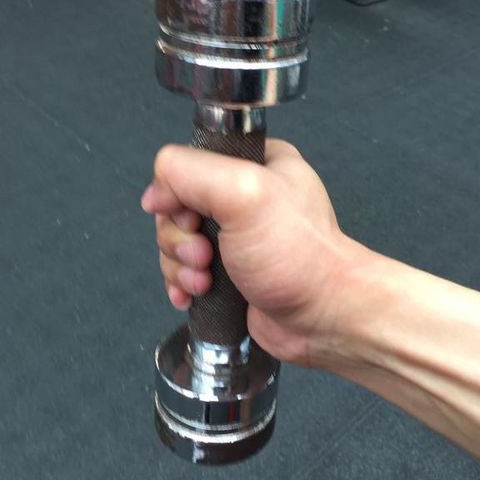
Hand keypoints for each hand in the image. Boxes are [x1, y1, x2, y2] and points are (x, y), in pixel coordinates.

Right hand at [141, 139, 361, 366]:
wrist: (323, 317)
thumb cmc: (301, 257)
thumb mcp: (244, 195)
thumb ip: (191, 173)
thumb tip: (157, 189)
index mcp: (255, 163)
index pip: (189, 163)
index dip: (176, 193)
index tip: (190, 218)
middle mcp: (244, 196)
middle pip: (177, 206)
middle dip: (179, 237)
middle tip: (204, 254)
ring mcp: (235, 235)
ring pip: (177, 240)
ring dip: (180, 264)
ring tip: (205, 280)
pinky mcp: (227, 269)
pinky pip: (184, 269)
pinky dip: (181, 283)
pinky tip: (194, 294)